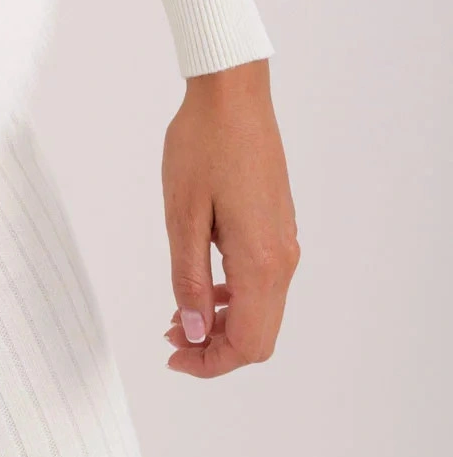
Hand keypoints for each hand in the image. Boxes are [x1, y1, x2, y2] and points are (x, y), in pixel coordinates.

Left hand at [160, 58, 299, 375]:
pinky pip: (262, 281)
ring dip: (223, 322)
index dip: (210, 362)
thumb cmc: (203, 143)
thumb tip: (194, 330)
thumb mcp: (182, 212)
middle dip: (215, 348)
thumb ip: (187, 277)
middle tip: (170, 336)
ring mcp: (284, 242)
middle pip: (259, 335)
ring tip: (178, 313)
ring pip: (262, 309)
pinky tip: (201, 283)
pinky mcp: (278, 225)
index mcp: (260, 261)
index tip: (173, 356)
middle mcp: (283, 258)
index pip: (247, 343)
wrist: (233, 93)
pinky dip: (233, 296)